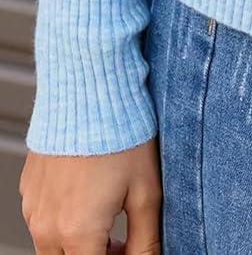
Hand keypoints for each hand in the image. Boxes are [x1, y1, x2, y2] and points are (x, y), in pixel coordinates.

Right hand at [19, 139, 160, 254]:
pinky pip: (43, 221)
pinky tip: (88, 195)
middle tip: (121, 241)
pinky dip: (63, 221)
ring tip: (108, 216)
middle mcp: (48, 227)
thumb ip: (145, 241)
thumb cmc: (120, 134)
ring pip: (53, 248)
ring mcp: (34, 209)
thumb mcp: (146, 192)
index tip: (130, 250)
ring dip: (79, 243)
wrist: (89, 89)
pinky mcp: (28, 191)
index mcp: (78, 233)